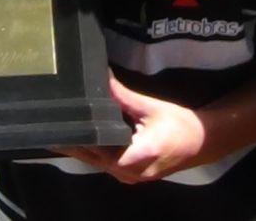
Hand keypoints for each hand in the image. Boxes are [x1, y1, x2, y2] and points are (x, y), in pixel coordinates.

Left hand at [70, 78, 211, 183]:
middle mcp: (131, 172)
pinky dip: (96, 155)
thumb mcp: (150, 107)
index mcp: (136, 156)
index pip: (99, 150)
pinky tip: (84, 142)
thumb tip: (103, 78)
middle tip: (54, 129)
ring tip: (62, 134)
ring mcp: (131, 178)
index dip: (80, 139)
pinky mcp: (132, 176)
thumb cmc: (180, 124)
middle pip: (94, 159)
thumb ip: (123, 96)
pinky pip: (107, 166)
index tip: (62, 126)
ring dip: (83, 150)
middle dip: (75, 144)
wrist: (201, 142)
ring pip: (99, 165)